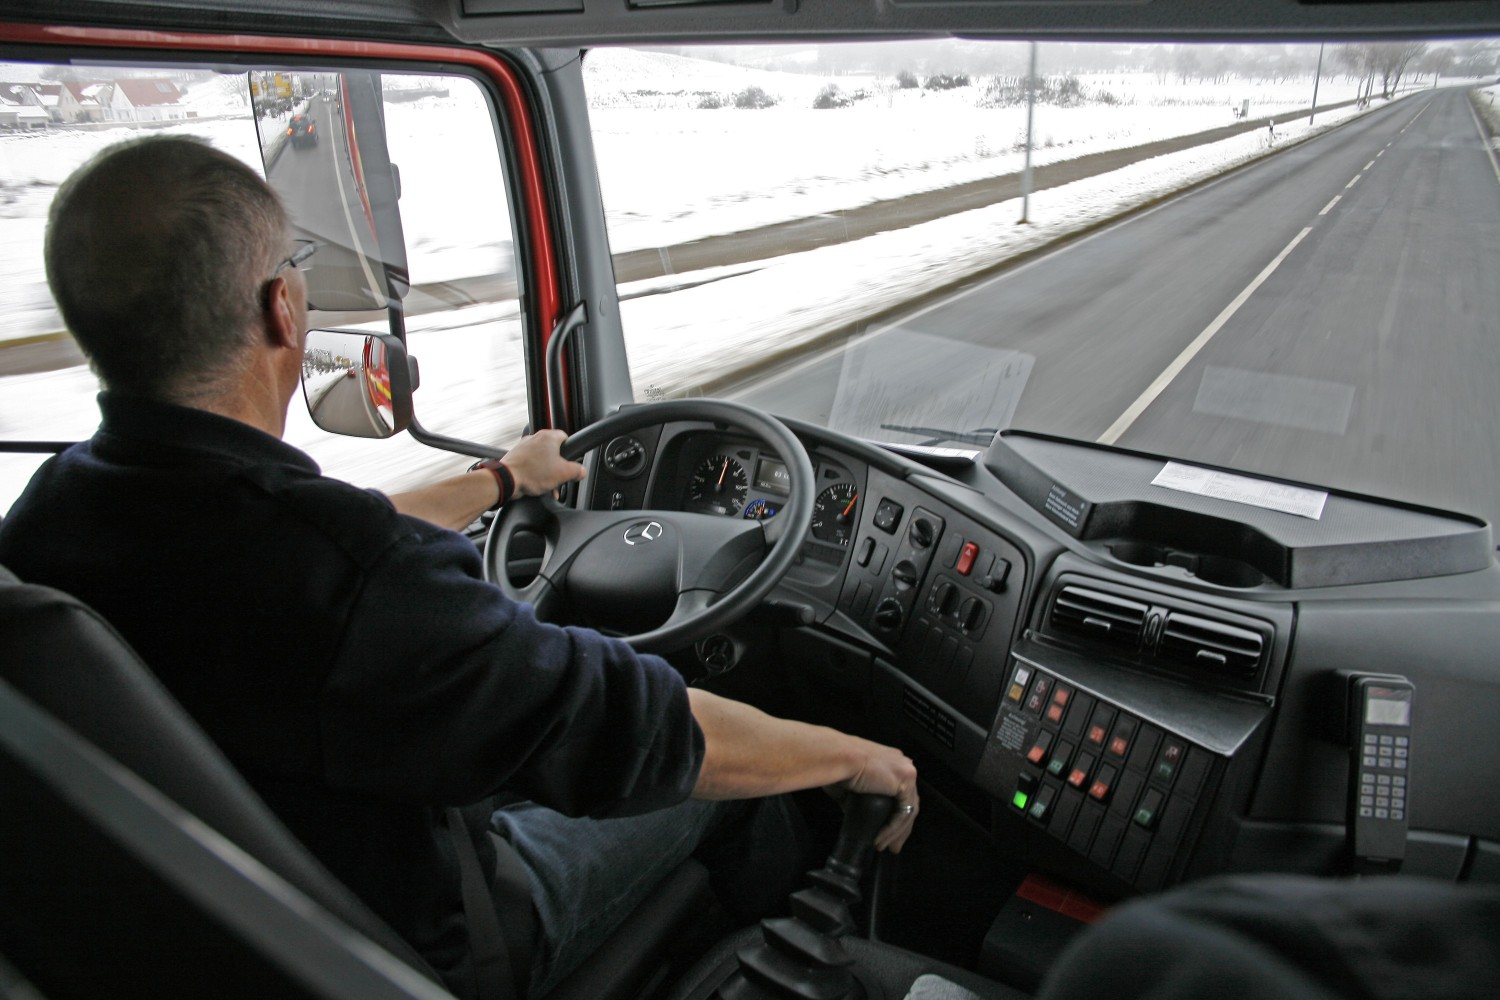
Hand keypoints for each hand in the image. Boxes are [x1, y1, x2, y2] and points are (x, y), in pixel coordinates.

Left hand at [503, 429, 586, 497]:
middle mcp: (535, 438)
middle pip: (553, 450)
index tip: (571, 461)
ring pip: (541, 458)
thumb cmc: (532, 473)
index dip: (571, 450)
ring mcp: (524, 446)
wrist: (507, 479)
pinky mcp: (516, 456)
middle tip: (559, 476)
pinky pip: (530, 463)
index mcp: (549, 437)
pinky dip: (534, 472)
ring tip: (548, 484)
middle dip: (558, 465)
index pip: (566, 437)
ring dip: (546, 471)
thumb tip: (581, 471)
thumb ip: (578, 471)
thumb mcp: (564, 473)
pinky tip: (536, 484)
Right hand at [829, 738, 918, 852]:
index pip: (900, 792)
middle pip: (908, 802)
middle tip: (893, 846)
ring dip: (896, 833)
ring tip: (885, 847)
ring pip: (908, 810)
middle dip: (901, 828)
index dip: (895, 815)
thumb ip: (856, 797)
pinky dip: (892, 829)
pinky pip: (902, 813)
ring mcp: (906, 772)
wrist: (837, 758)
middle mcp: (902, 763)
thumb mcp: (849, 786)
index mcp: (890, 761)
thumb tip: (853, 811)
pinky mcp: (905, 782)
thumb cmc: (836, 766)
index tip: (886, 832)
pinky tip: (881, 839)